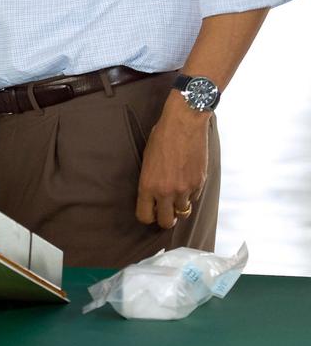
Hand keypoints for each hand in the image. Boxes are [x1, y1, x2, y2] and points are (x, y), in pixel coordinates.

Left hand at [135, 97, 210, 228]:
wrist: (184, 124)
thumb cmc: (162, 138)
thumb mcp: (147, 160)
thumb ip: (149, 181)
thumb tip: (153, 197)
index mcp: (148, 185)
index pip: (145, 216)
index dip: (147, 217)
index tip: (150, 213)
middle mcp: (166, 191)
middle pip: (166, 222)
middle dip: (165, 219)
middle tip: (165, 212)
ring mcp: (185, 189)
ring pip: (182, 212)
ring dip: (179, 207)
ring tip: (176, 194)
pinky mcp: (199, 184)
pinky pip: (194, 198)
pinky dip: (191, 194)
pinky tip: (187, 181)